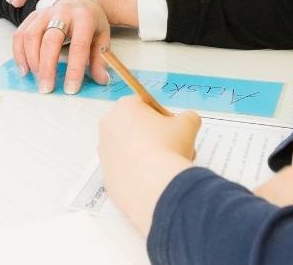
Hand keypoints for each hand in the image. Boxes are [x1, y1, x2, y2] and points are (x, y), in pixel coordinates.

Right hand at [12, 0, 110, 93]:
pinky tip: (25, 70)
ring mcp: (45, 12)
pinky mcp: (32, 16)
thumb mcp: (101, 38)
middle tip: (47, 88)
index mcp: (84, 18)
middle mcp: (63, 12)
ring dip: (32, 61)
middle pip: (50, 40)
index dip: (74, 69)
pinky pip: (20, 35)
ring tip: (38, 79)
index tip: (70, 89)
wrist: (77, 0)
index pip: (79, 45)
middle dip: (47, 67)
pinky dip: (19, 54)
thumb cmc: (89, 22)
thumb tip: (101, 80)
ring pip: (31, 36)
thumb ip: (100, 59)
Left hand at [98, 96, 200, 233]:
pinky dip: (138, 173)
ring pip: (129, 149)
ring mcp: (104, 152)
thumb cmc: (169, 147)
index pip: (146, 105)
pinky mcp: (106, 175)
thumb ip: (188, 117)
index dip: (163, 117)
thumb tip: (188, 121)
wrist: (155, 187)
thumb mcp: (188, 125)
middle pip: (135, 127)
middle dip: (153, 136)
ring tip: (164, 167)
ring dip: (146, 154)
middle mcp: (108, 126)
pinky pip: (126, 170)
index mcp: (124, 107)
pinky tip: (153, 180)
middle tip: (172, 149)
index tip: (175, 131)